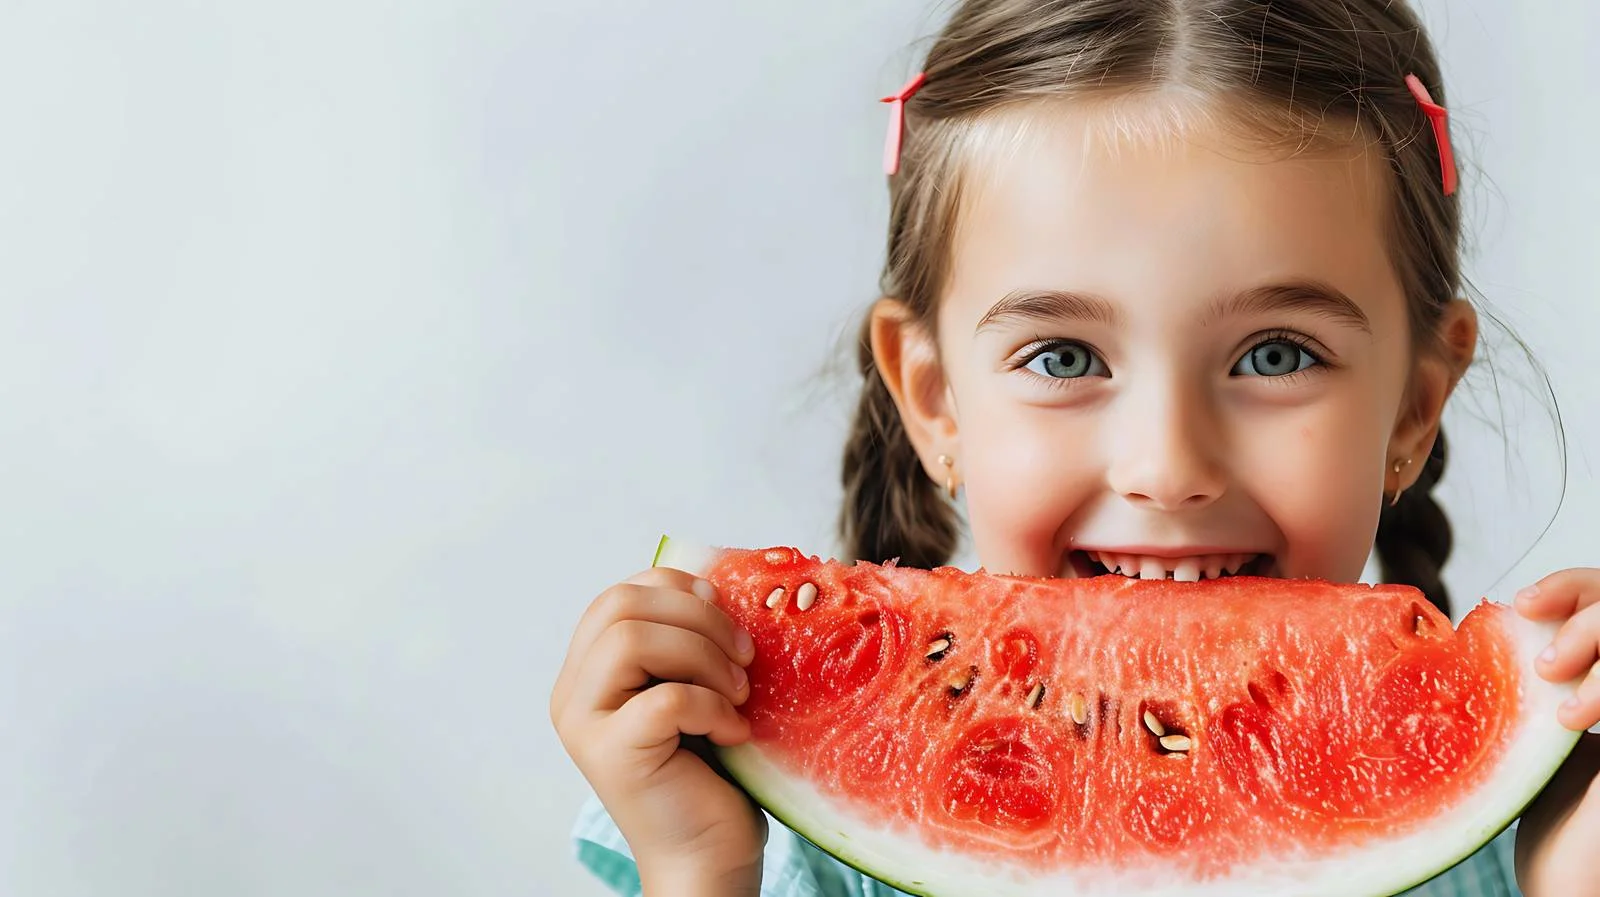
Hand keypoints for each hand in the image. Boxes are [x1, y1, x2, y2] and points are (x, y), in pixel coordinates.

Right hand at [550, 567, 765, 893]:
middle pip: (620, 605)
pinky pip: (665, 698)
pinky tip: (731, 732)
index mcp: (588, 671)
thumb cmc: (709, 773)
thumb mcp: (694, 687)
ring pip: (631, 640)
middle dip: (696, 618)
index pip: (619, 594)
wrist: (708, 855)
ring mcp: (584, 725)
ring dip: (702, 657)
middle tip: (742, 657)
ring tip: (736, 694)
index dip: (677, 588)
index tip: (725, 614)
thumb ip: (685, 640)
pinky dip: (710, 706)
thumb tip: (716, 582)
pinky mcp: (611, 756)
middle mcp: (571, 694)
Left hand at [1511, 568, 1599, 895]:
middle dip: (1587, 612)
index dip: (1570, 588)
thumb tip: (1477, 622)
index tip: (1520, 605)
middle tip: (1540, 658)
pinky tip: (1569, 718)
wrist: (1570, 874)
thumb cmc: (1548, 803)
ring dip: (1596, 648)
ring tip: (1550, 680)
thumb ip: (1524, 676)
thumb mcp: (1530, 724)